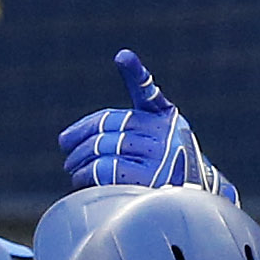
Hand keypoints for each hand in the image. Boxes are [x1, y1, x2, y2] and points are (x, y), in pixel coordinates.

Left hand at [57, 50, 237, 205]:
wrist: (193, 202)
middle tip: (66, 147)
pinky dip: (85, 174)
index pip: (147, 92)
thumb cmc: (164, 170)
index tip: (123, 57)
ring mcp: (158, 155)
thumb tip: (67, 139)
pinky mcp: (148, 178)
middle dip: (80, 137)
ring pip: (103, 147)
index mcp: (165, 117)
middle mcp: (164, 131)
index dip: (135, 74)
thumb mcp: (155, 143)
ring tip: (72, 167)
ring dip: (79, 159)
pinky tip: (80, 179)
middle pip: (109, 126)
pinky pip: (104, 169)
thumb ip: (126, 131)